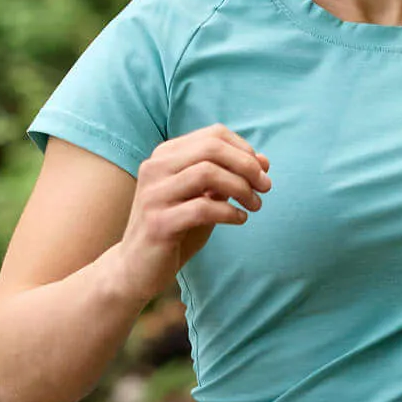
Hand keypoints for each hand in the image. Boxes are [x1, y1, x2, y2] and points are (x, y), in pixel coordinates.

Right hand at [112, 124, 268, 305]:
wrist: (135, 267)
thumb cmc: (174, 228)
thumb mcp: (202, 197)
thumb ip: (226, 177)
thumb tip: (264, 162)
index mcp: (165, 155)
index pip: (213, 134)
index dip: (244, 149)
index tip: (262, 170)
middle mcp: (155, 168)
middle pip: (211, 148)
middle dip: (247, 165)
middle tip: (265, 186)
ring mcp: (154, 195)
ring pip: (207, 173)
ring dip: (241, 188)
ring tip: (254, 205)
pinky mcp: (158, 223)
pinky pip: (202, 208)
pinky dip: (229, 212)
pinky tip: (239, 219)